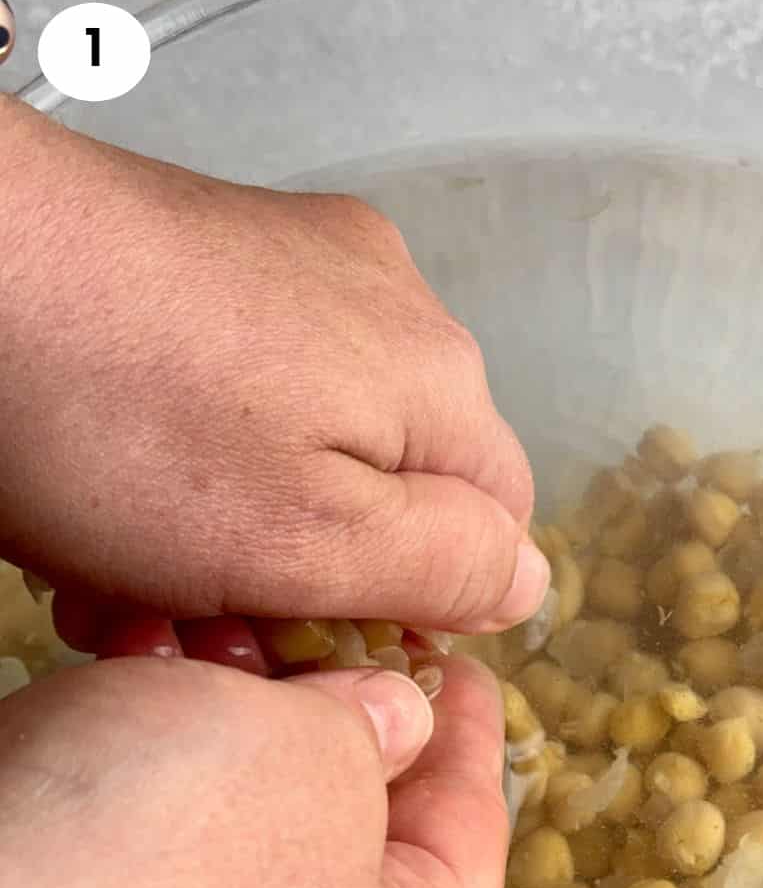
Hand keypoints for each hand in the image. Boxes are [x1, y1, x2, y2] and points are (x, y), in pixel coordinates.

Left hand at [0, 95, 546, 644]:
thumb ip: (445, 567)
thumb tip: (527, 583)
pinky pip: (243, 388)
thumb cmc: (120, 421)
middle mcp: (393, 305)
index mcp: (440, 381)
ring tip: (128, 570)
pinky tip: (109, 494)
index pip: (497, 531)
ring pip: (310, 446)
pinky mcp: (212, 248)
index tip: (310, 639)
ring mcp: (299, 264)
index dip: (413, 605)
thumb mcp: (309, 542)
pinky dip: (190, 459)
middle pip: (395, 489)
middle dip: (305, 574)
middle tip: (198, 620)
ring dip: (233, 531)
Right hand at [0, 654, 507, 887]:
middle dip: (328, 705)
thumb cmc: (167, 859)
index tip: (457, 657)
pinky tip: (129, 676)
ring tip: (206, 628)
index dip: (469, 731)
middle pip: (352, 829)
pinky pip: (156, 847)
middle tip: (319, 618)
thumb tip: (388, 722)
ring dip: (227, 718)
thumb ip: (376, 723)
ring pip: (243, 825)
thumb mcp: (312, 754)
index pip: (470, 836)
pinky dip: (151, 760)